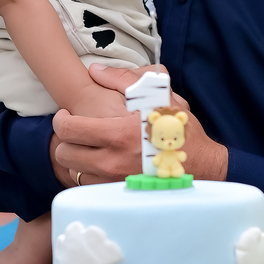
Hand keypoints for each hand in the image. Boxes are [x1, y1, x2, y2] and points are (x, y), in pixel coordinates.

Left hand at [50, 64, 229, 185]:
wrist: (201, 164)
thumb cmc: (179, 127)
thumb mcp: (158, 95)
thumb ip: (123, 79)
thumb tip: (95, 71)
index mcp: (118, 134)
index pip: (68, 129)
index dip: (61, 120)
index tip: (67, 114)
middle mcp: (111, 161)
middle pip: (63, 153)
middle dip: (65, 139)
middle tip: (75, 130)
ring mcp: (113, 181)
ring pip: (73, 171)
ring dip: (76, 158)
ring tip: (88, 146)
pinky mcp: (118, 193)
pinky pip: (88, 184)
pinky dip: (89, 172)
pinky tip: (100, 161)